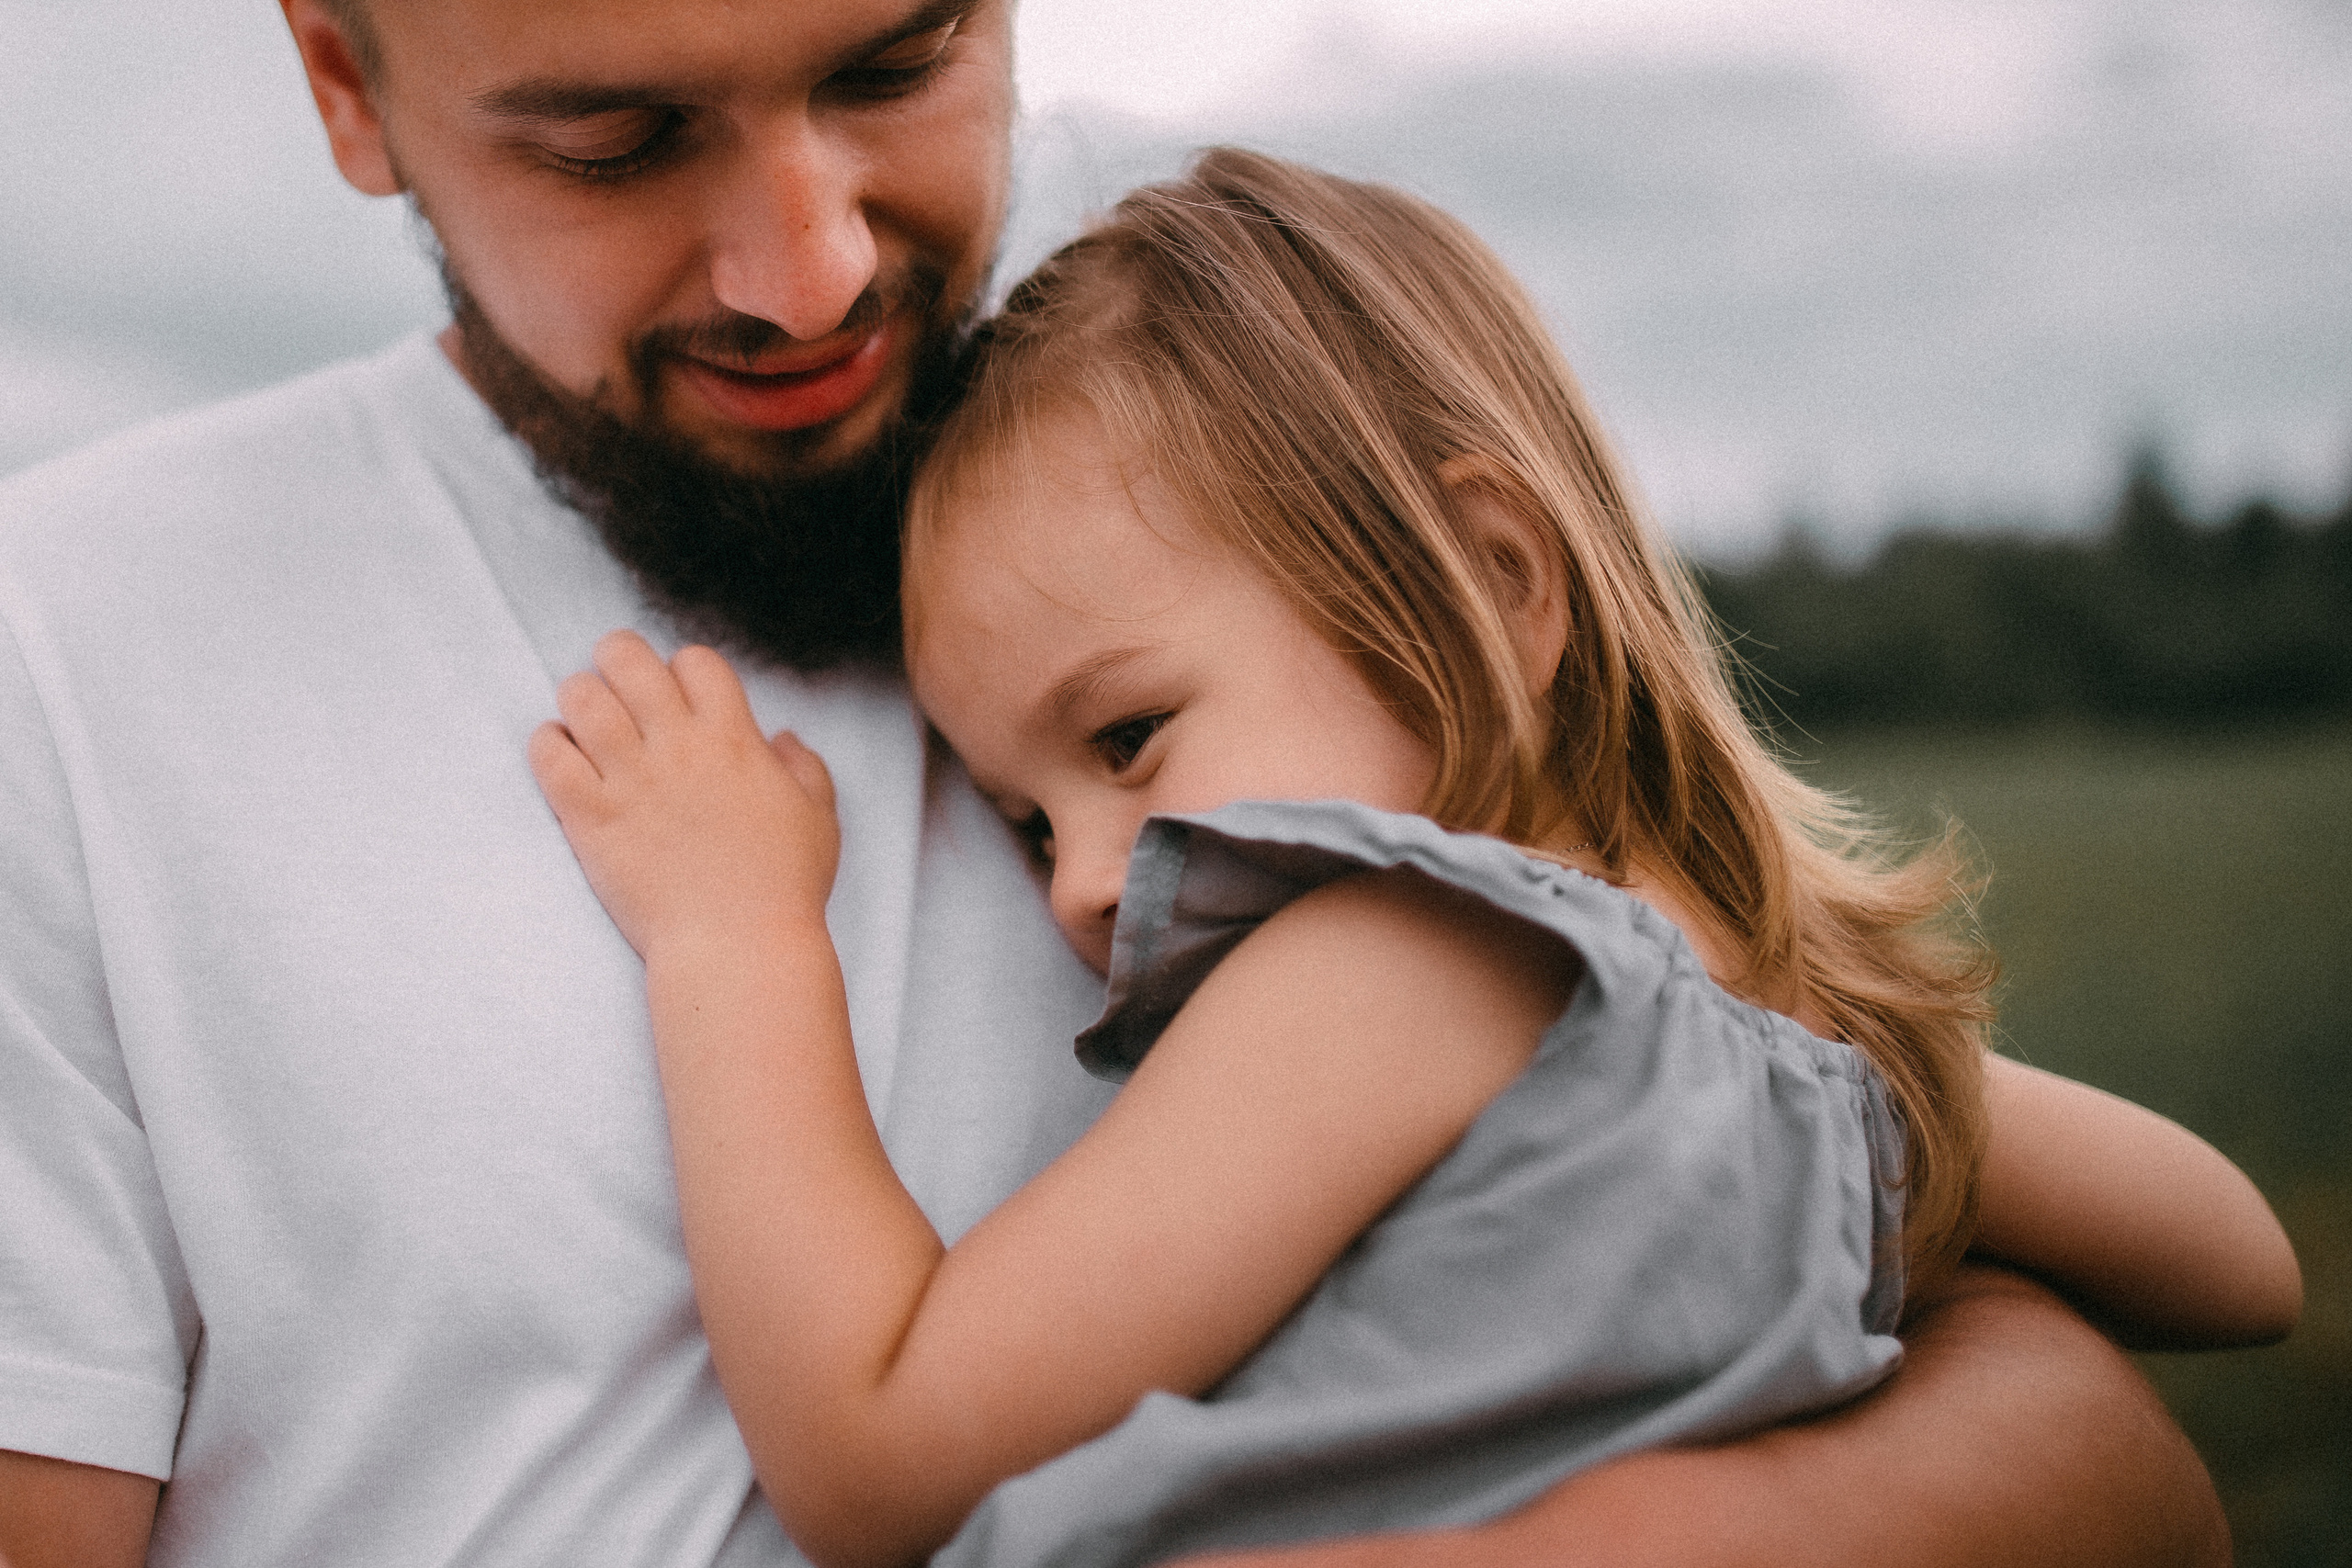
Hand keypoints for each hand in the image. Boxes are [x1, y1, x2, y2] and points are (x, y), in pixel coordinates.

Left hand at [529, 631, 838, 959]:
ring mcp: (629, 779)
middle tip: (619, 684)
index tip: (680, 697)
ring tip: (587, 720)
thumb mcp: (818, 818)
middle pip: (626, 658)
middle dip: (618, 659)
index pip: (694, 661)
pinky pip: (548, 754)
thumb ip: (805, 767)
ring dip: (580, 697)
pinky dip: (548, 743)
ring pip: (580, 696)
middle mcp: (678, 746)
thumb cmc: (785, 886)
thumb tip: (783, 738)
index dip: (683, 670)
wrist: (738, 946)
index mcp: (734, 738)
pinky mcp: (590, 817)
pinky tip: (563, 756)